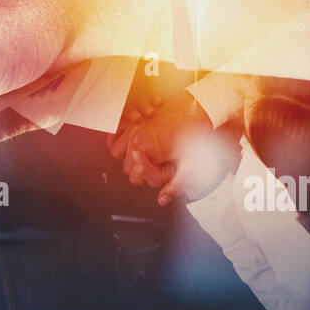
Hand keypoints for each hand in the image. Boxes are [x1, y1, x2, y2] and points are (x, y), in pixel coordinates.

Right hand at [112, 92, 237, 205]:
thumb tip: (161, 200)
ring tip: (143, 152)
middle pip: (126, 165)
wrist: (195, 110)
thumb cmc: (193, 136)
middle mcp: (134, 138)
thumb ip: (174, 186)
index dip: (147, 178)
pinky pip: (115, 132)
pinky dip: (118, 138)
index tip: (158, 171)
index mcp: (145, 150)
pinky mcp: (132, 117)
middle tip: (154, 162)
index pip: (134, 177)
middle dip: (138, 167)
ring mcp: (131, 126)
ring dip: (126, 154)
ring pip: (116, 150)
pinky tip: (131, 140)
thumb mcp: (189, 165)